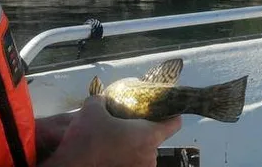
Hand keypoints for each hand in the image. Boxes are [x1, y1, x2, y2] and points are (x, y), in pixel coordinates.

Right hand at [40, 95, 181, 166]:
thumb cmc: (87, 138)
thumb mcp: (92, 109)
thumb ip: (102, 101)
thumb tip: (102, 100)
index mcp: (148, 136)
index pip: (174, 123)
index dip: (170, 114)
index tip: (163, 110)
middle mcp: (150, 157)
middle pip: (155, 139)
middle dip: (142, 132)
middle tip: (126, 126)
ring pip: (142, 154)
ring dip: (132, 148)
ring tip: (115, 142)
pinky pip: (132, 164)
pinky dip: (125, 159)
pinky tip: (110, 155)